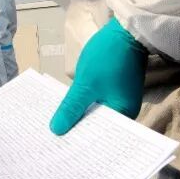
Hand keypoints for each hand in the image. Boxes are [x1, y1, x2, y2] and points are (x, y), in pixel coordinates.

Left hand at [50, 18, 147, 134]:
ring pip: (97, 114)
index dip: (80, 142)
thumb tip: (57, 130)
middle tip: (54, 140)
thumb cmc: (108, 58)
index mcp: (123, 115)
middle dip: (78, 130)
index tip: (60, 148)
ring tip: (58, 127)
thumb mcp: (85, 84)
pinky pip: (98, 103)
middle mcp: (126, 111)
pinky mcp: (116, 90)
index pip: (100, 137)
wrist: (126, 29)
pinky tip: (71, 109)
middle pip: (98, 126)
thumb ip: (72, 108)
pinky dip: (86, 106)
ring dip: (81, 117)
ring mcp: (121, 99)